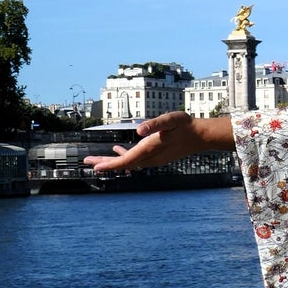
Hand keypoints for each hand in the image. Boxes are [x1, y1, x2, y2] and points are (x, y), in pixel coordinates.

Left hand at [84, 110, 233, 173]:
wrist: (200, 136)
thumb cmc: (185, 125)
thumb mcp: (171, 120)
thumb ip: (155, 124)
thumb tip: (138, 130)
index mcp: (150, 148)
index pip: (127, 160)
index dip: (110, 164)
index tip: (96, 167)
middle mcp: (150, 157)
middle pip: (124, 164)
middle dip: (105, 163)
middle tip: (87, 163)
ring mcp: (153, 159)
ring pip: (128, 162)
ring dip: (112, 161)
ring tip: (96, 159)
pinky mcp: (156, 156)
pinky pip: (136, 159)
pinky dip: (124, 156)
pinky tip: (118, 150)